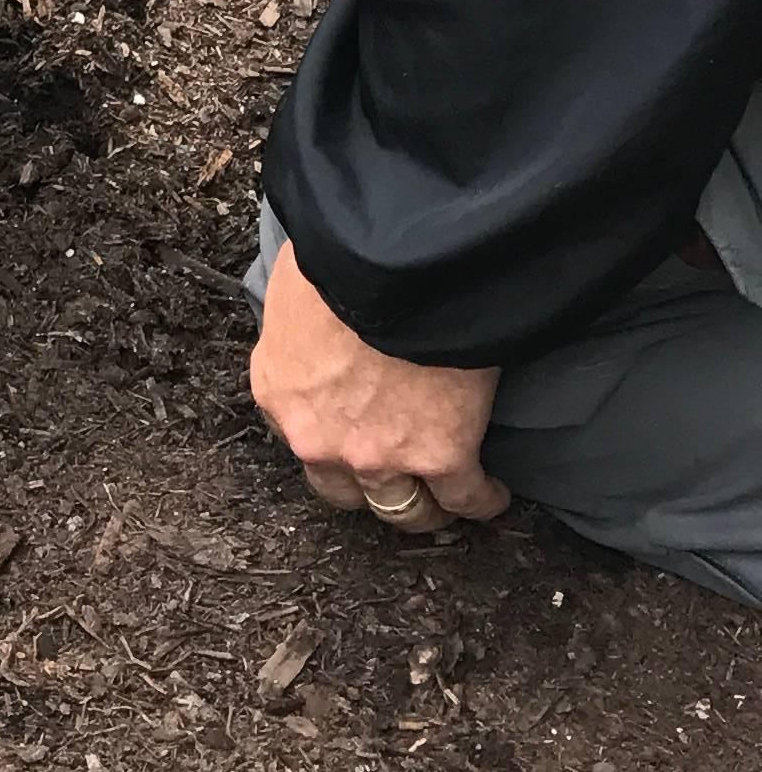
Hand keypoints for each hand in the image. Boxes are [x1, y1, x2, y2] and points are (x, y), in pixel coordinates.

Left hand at [249, 244, 508, 534]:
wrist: (388, 265)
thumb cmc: (334, 262)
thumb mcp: (291, 298)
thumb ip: (300, 333)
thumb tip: (318, 328)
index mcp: (279, 395)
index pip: (299, 438)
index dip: (332, 439)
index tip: (354, 436)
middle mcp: (319, 438)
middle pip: (345, 491)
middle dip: (370, 487)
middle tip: (397, 475)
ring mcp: (378, 455)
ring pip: (403, 508)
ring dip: (425, 503)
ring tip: (446, 494)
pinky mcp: (441, 456)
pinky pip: (466, 498)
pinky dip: (482, 498)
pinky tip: (492, 491)